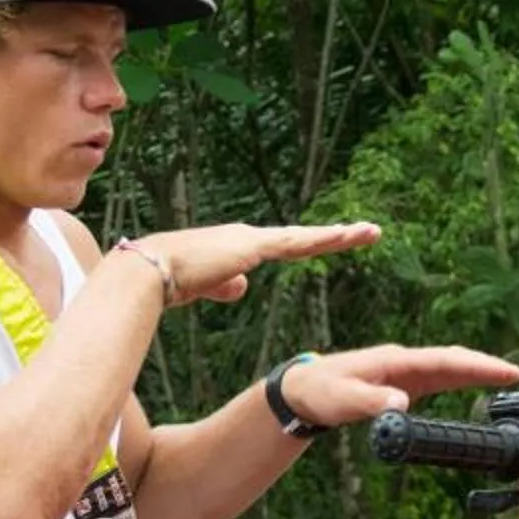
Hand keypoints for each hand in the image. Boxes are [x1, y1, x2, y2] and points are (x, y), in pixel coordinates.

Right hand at [127, 221, 381, 306]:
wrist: (148, 271)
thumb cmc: (167, 281)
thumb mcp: (203, 287)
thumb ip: (224, 285)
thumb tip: (244, 287)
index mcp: (238, 248)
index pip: (284, 246)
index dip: (311, 243)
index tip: (334, 241)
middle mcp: (249, 238)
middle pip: (302, 238)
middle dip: (335, 236)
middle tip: (368, 231)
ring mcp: (251, 240)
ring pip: (305, 237)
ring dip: (339, 236)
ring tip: (370, 232)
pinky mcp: (251, 246)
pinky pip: (295, 243)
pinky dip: (321, 239)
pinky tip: (344, 236)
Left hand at [280, 343, 518, 428]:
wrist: (302, 390)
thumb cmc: (320, 391)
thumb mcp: (342, 399)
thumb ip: (371, 401)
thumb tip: (402, 404)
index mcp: (396, 361)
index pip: (444, 360)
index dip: (476, 366)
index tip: (503, 370)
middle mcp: (404, 362)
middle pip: (452, 359)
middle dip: (483, 365)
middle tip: (514, 373)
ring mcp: (404, 371)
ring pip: (447, 367)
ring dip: (474, 370)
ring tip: (505, 376)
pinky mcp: (401, 383)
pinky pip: (437, 377)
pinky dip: (459, 378)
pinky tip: (472, 383)